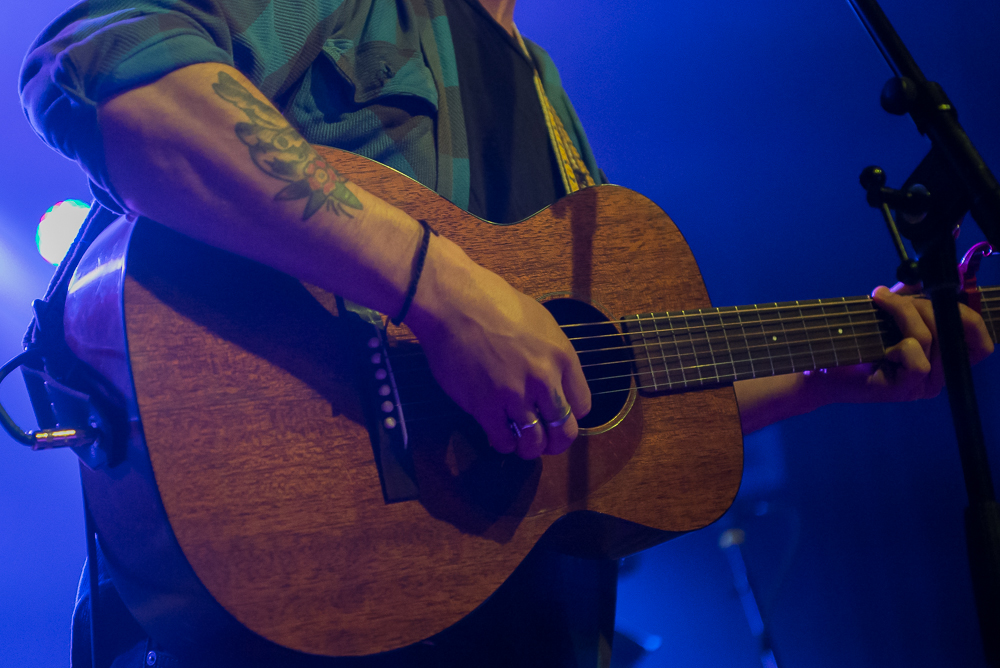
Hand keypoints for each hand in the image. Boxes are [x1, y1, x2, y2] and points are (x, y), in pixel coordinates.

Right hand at [404, 235, 591, 458]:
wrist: (454, 303)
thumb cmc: (494, 303)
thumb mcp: (540, 322)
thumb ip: (552, 354)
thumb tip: (554, 378)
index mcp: (562, 357)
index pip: (582, 405)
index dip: (570, 415)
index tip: (558, 415)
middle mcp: (544, 380)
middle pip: (564, 430)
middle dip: (556, 442)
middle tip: (546, 442)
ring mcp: (515, 395)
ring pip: (534, 442)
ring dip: (530, 448)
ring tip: (521, 443)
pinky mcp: (485, 406)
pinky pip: (503, 439)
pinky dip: (503, 443)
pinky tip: (498, 435)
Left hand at [810, 283, 993, 403]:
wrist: (820, 372)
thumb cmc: (850, 345)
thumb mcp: (885, 318)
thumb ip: (908, 302)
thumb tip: (921, 281)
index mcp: (939, 360)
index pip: (979, 345)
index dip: (970, 319)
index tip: (942, 296)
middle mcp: (937, 376)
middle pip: (953, 331)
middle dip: (923, 305)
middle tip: (889, 298)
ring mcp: (921, 386)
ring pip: (931, 340)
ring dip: (904, 315)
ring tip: (880, 305)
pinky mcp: (904, 391)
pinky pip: (918, 361)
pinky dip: (900, 346)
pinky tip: (881, 349)